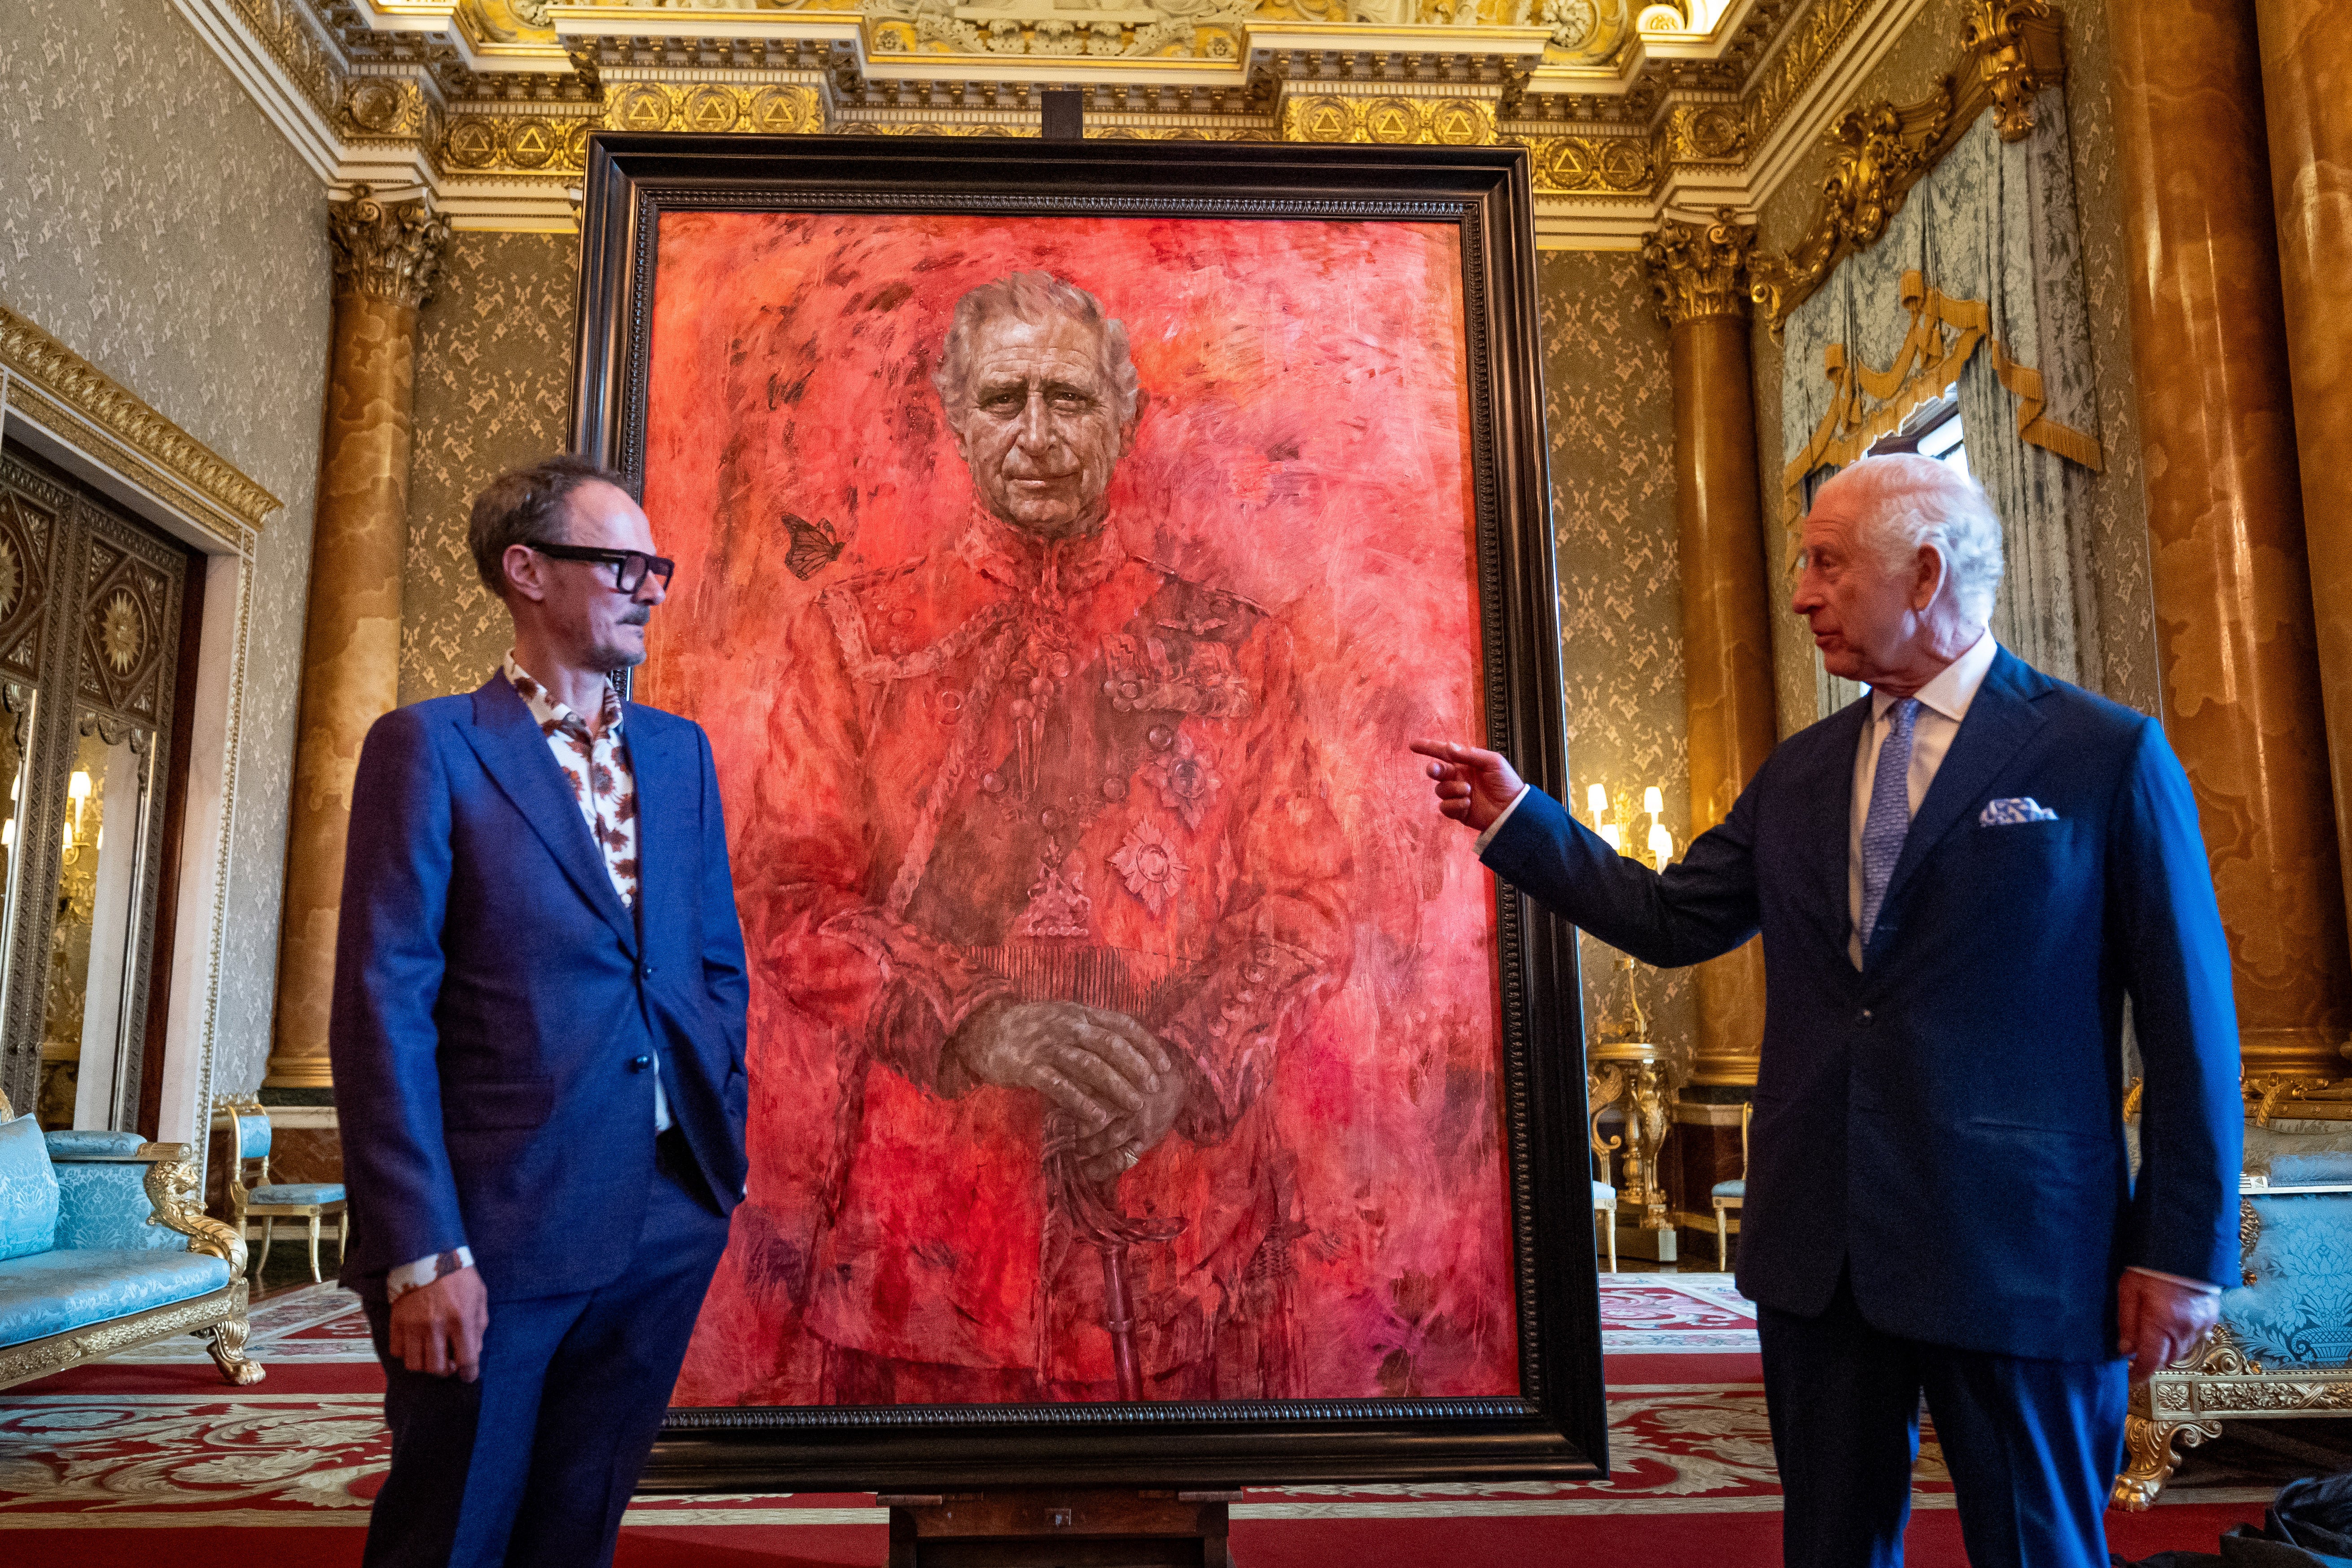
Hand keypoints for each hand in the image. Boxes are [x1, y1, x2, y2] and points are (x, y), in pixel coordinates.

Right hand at [388, 1266, 488, 1381]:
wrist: (429, 1255)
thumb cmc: (458, 1276)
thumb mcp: (479, 1297)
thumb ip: (479, 1327)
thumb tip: (474, 1352)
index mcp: (461, 1319)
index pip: (467, 1360)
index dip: (469, 1374)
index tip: (468, 1375)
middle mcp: (436, 1326)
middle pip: (437, 1368)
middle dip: (447, 1371)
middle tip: (450, 1362)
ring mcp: (413, 1325)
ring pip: (415, 1365)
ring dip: (426, 1365)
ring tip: (433, 1354)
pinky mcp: (397, 1322)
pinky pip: (397, 1352)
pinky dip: (407, 1353)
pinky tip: (416, 1344)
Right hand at [948, 1000, 1179, 1176]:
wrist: (985, 1031)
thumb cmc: (1032, 1029)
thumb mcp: (1065, 1017)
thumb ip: (1093, 1027)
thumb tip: (1130, 1041)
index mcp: (1080, 1013)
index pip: (1123, 1025)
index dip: (1147, 1045)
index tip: (1164, 1066)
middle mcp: (1067, 1025)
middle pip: (1110, 1044)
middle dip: (1137, 1067)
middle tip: (1154, 1089)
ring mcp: (1048, 1045)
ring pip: (1089, 1066)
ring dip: (1117, 1086)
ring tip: (1136, 1106)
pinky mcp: (1029, 1067)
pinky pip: (1061, 1086)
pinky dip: (1082, 1102)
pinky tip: (1099, 1118)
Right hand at [1408, 739, 1524, 832]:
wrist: (1513, 809)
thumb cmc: (1506, 783)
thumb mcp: (1493, 762)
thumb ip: (1471, 754)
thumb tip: (1450, 747)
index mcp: (1466, 763)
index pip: (1443, 753)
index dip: (1428, 748)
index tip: (1413, 745)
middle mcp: (1459, 777)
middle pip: (1437, 771)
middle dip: (1434, 769)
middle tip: (1436, 770)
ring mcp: (1457, 794)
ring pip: (1440, 789)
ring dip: (1452, 789)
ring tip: (1468, 791)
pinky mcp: (1458, 811)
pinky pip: (1445, 807)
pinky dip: (1455, 805)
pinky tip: (1468, 804)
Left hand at [2117, 1269, 2220, 1381]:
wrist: (2186, 1245)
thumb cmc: (2151, 1265)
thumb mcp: (2128, 1290)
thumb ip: (2127, 1322)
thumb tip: (2125, 1350)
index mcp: (2162, 1325)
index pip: (2151, 1361)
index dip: (2139, 1373)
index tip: (2131, 1378)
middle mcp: (2185, 1330)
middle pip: (2168, 1358)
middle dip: (2153, 1358)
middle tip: (2138, 1350)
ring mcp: (2202, 1324)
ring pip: (2183, 1350)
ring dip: (2168, 1348)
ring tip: (2153, 1334)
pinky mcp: (2212, 1317)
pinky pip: (2195, 1337)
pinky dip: (2182, 1337)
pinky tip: (2171, 1324)